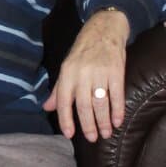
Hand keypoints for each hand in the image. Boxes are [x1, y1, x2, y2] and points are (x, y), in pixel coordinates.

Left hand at [45, 8, 127, 140]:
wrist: (104, 28)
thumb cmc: (84, 50)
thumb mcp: (67, 67)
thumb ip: (59, 90)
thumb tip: (47, 108)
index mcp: (67, 73)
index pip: (64, 101)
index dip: (66, 119)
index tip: (70, 134)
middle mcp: (82, 73)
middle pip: (84, 105)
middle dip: (88, 125)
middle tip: (93, 138)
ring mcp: (100, 72)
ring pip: (100, 103)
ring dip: (103, 121)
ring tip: (106, 133)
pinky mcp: (116, 70)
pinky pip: (117, 94)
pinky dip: (118, 110)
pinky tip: (118, 120)